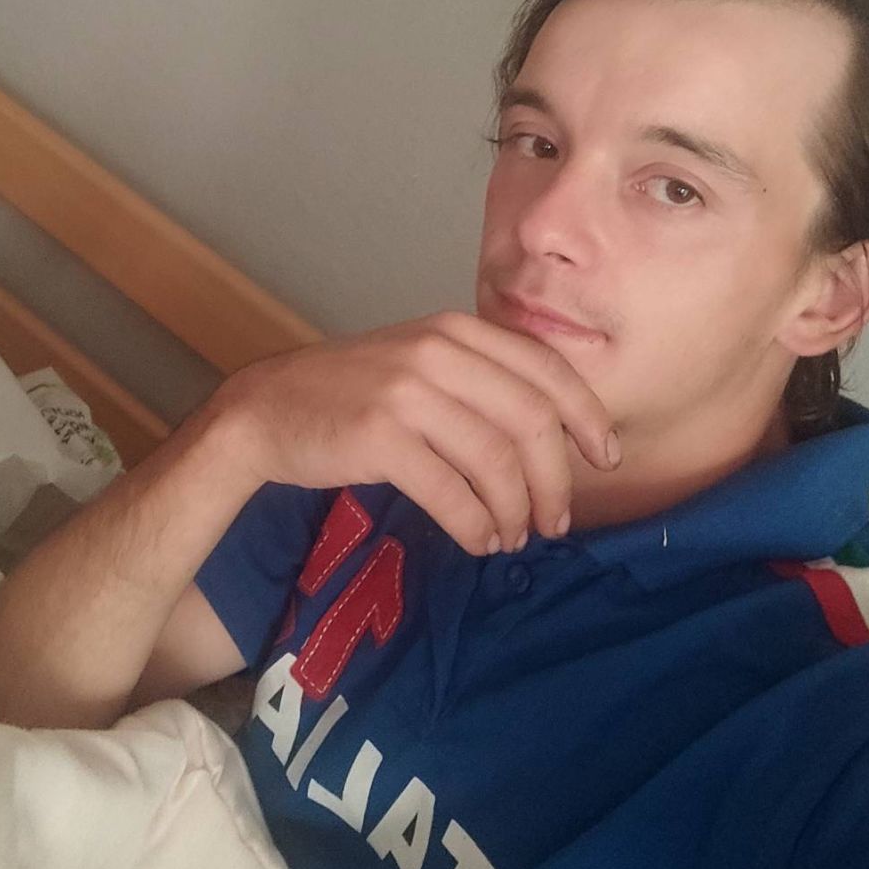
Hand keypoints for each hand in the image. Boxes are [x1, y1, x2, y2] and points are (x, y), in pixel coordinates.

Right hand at [208, 310, 619, 556]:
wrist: (265, 409)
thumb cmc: (350, 394)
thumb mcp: (419, 363)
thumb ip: (479, 380)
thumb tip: (556, 432)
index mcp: (455, 329)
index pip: (546, 368)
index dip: (587, 417)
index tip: (604, 458)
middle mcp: (436, 351)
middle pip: (532, 420)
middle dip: (556, 479)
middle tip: (557, 520)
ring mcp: (406, 392)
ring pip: (496, 460)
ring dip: (516, 510)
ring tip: (513, 536)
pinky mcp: (379, 437)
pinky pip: (452, 492)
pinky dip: (477, 524)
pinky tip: (480, 539)